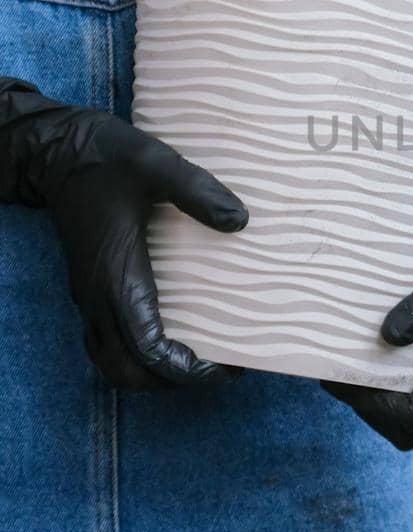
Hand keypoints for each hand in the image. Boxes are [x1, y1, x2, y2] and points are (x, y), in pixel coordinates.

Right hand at [0, 78, 247, 389]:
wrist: (54, 151)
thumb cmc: (105, 157)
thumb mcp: (157, 164)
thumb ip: (198, 191)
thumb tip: (239, 222)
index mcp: (117, 277)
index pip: (149, 351)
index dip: (189, 370)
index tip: (228, 366)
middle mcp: (100, 296)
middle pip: (128, 372)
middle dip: (173, 381)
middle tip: (219, 366)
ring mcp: (90, 294)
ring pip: (112, 361)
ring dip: (152, 372)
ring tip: (198, 357)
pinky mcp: (90, 286)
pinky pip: (107, 340)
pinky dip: (137, 353)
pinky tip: (171, 331)